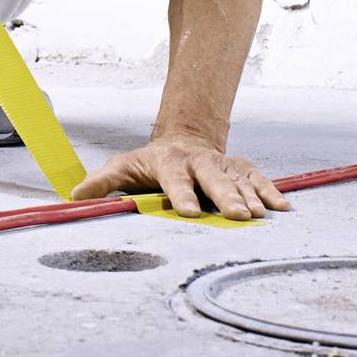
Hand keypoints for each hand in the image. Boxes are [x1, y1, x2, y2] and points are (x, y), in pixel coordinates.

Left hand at [70, 134, 291, 219]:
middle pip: (214, 178)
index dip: (182, 196)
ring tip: (262, 216)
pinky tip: (282, 208)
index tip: (189, 213)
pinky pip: (257, 179)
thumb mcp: (122, 167)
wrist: (182, 139)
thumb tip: (74, 196)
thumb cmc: (149, 162)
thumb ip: (101, 183)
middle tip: (239, 216)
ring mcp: (222, 165)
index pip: (175, 181)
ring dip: (251, 197)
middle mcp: (199, 162)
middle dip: (226, 197)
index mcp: (169, 163)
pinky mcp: (240, 169)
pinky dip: (271, 192)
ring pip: (239, 180)